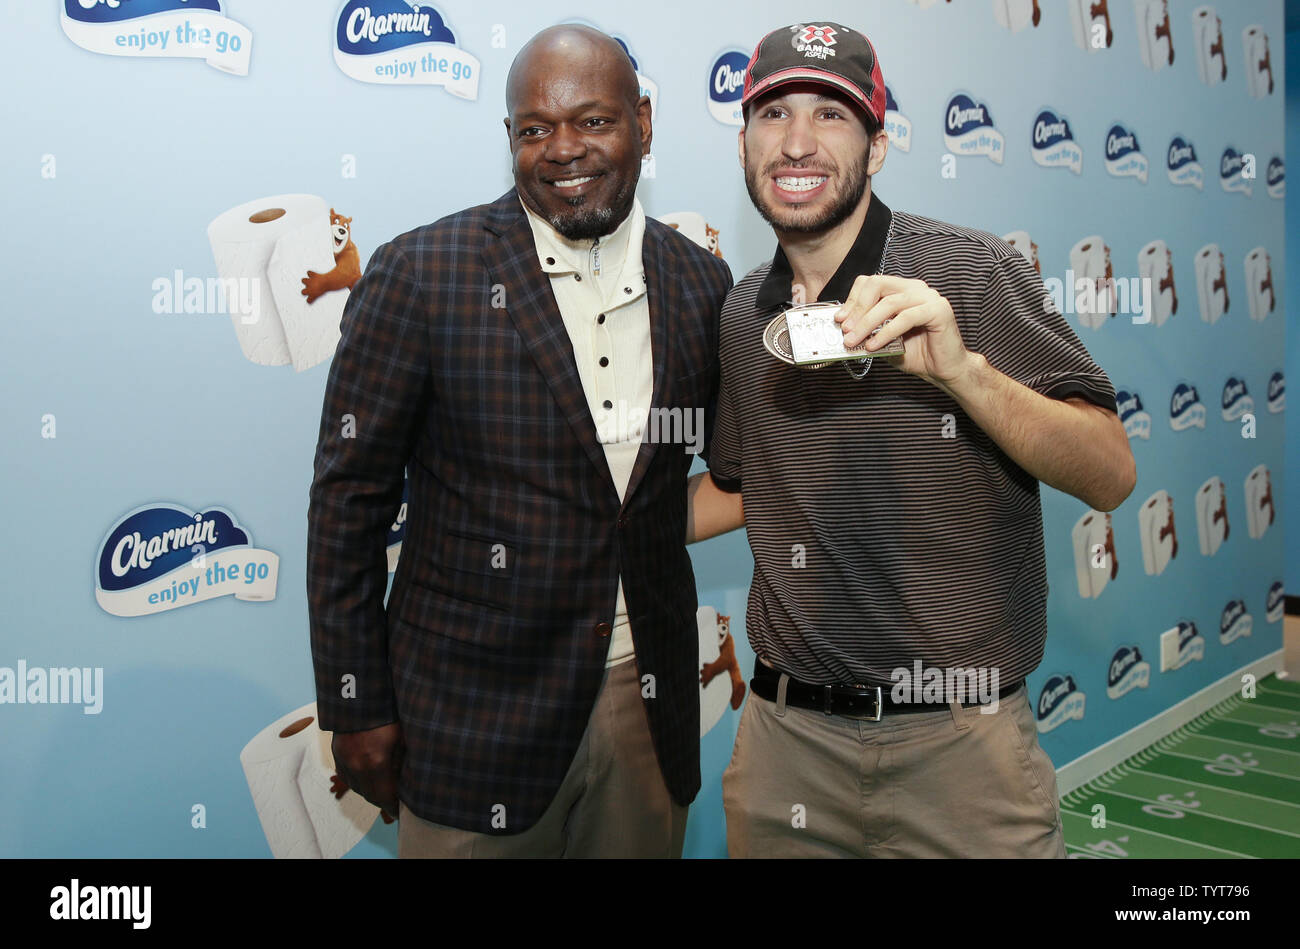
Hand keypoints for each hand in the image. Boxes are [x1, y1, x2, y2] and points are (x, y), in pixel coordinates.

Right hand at [331, 721, 403, 820]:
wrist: (359, 695)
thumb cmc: (386, 713)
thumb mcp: (402, 737)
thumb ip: (404, 762)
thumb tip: (408, 782)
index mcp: (374, 762)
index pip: (385, 796)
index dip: (394, 806)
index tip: (403, 812)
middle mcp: (356, 765)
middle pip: (370, 795)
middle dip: (384, 801)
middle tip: (396, 803)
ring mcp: (344, 760)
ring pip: (358, 787)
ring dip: (371, 792)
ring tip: (385, 791)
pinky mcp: (337, 753)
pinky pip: (348, 776)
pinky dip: (359, 782)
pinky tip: (370, 778)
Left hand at [834, 275, 975, 389]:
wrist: (944, 370)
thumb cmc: (916, 354)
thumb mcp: (883, 341)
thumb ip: (867, 332)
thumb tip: (843, 332)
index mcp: (902, 290)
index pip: (871, 283)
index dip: (852, 299)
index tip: (839, 319)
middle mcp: (915, 288)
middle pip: (878, 285)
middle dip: (857, 308)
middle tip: (845, 330)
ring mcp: (929, 297)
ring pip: (889, 303)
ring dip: (867, 323)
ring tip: (854, 341)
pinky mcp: (938, 310)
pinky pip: (906, 318)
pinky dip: (886, 332)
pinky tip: (874, 345)